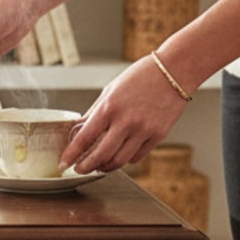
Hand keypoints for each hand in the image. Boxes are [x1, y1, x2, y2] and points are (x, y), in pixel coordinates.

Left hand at [60, 57, 189, 173]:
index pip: (84, 138)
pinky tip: (120, 154)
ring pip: (119, 161)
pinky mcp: (158, 135)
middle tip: (80, 170)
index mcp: (110, 107)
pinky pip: (137, 157)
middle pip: (100, 156)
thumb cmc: (141, 76)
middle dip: (86, 167)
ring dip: (105, 167)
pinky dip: (125, 159)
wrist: (176, 69)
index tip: (63, 164)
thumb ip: (94, 112)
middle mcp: (126, 121)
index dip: (71, 155)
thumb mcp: (111, 90)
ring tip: (99, 165)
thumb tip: (78, 130)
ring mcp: (144, 129)